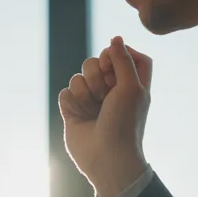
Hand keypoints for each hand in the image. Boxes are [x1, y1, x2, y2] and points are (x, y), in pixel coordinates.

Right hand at [58, 36, 152, 196]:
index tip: (113, 61)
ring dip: (85, 91)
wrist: (107, 158)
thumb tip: (115, 38)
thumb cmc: (125, 124)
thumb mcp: (131, 87)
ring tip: (94, 109)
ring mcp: (91, 100)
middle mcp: (111, 90)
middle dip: (97, 73)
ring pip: (78, 76)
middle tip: (105, 92)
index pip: (124, 54)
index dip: (117, 53)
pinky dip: (73, 103)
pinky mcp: (73, 110)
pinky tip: (81, 117)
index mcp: (131, 83)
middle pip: (96, 61)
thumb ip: (123, 60)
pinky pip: (65, 92)